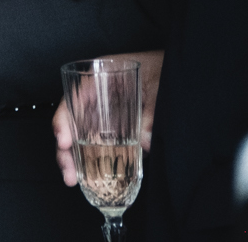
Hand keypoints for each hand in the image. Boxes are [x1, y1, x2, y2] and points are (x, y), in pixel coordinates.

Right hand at [53, 50, 161, 185]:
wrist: (184, 70)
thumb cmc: (165, 67)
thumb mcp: (159, 86)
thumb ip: (151, 113)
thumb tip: (144, 143)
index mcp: (100, 75)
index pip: (73, 98)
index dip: (63, 120)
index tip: (64, 142)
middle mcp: (96, 94)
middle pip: (71, 121)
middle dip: (65, 149)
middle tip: (68, 174)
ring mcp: (105, 110)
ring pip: (80, 134)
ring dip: (74, 158)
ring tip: (73, 180)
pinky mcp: (117, 125)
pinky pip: (98, 141)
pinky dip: (91, 158)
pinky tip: (90, 175)